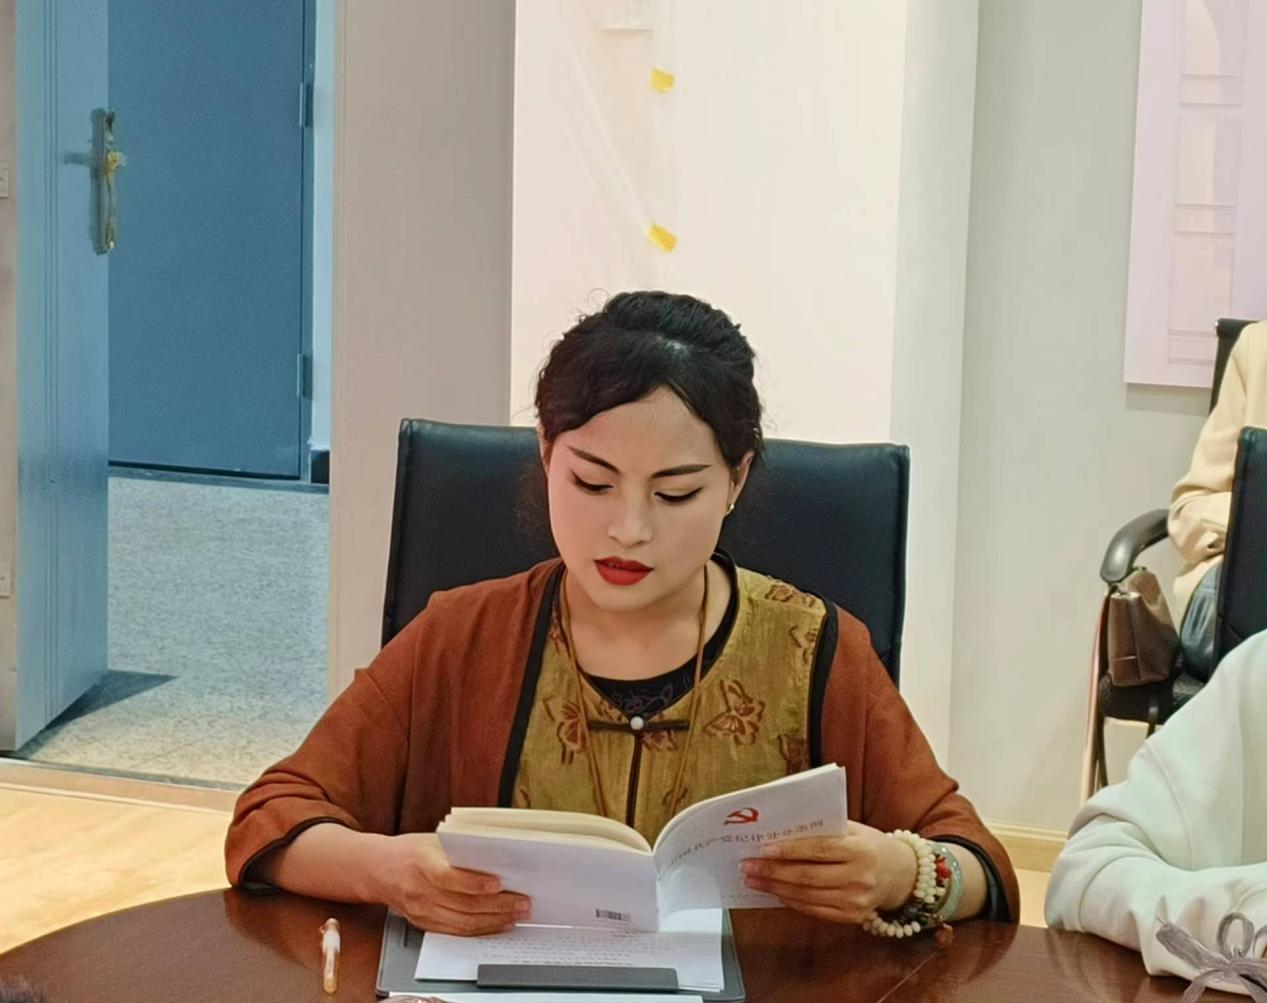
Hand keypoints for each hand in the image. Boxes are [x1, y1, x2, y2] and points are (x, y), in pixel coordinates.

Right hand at [375, 833, 529, 935]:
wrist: (376, 870)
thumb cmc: (408, 850)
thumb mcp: (432, 840)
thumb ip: (460, 849)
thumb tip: (498, 854)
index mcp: (421, 865)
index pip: (449, 878)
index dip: (474, 884)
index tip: (498, 884)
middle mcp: (420, 892)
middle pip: (463, 905)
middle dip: (497, 906)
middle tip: (523, 903)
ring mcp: (422, 912)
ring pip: (462, 923)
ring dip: (494, 921)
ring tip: (517, 915)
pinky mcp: (424, 924)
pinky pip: (456, 932)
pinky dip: (480, 930)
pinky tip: (497, 924)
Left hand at [739, 822, 917, 924]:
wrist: (900, 874)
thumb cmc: (868, 844)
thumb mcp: (852, 829)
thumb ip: (822, 829)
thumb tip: (781, 830)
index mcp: (859, 849)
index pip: (818, 849)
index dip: (788, 850)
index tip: (762, 849)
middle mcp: (859, 877)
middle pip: (807, 876)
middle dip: (773, 872)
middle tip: (747, 867)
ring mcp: (856, 901)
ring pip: (807, 896)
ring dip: (775, 889)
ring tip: (754, 881)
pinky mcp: (852, 917)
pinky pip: (814, 910)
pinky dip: (791, 901)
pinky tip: (775, 893)